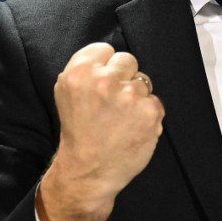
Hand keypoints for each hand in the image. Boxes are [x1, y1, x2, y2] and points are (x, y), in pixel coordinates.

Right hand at [37, 43, 164, 220]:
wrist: (88, 171)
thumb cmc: (79, 131)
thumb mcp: (66, 93)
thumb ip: (85, 69)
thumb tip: (108, 55)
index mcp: (80, 72)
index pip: (105, 49)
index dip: (104, 66)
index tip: (101, 83)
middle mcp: (104, 80)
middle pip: (127, 60)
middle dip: (123, 77)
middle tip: (112, 102)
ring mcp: (129, 95)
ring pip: (143, 81)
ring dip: (136, 97)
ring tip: (121, 118)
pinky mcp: (150, 110)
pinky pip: (155, 100)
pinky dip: (147, 114)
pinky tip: (132, 127)